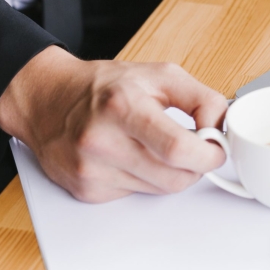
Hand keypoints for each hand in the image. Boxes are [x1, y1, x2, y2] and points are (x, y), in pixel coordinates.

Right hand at [0, 46, 227, 202]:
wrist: (48, 99)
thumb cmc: (105, 86)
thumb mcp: (161, 75)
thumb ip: (202, 99)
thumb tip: (220, 128)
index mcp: (123, 106)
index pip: (178, 149)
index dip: (208, 154)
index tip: (216, 148)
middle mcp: (101, 141)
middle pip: (173, 178)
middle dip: (195, 166)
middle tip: (193, 148)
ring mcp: (90, 170)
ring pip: (158, 190)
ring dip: (170, 172)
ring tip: (156, 146)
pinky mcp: (85, 190)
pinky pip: (135, 195)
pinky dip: (144, 179)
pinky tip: (130, 156)